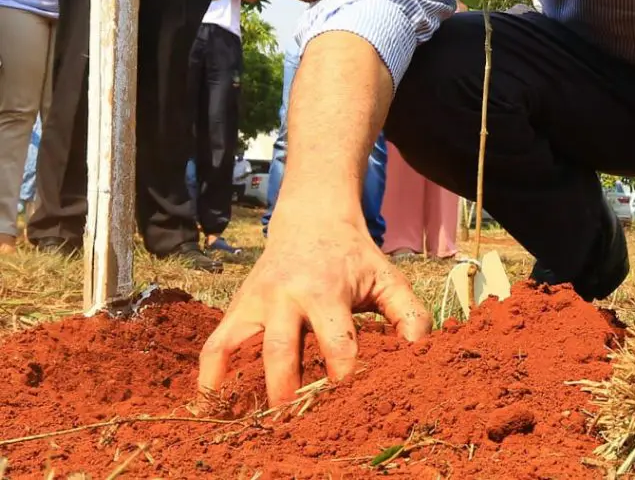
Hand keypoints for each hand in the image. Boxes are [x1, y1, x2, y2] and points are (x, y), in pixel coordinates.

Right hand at [198, 213, 430, 405]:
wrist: (312, 221)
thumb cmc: (353, 258)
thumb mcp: (386, 276)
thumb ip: (407, 312)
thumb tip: (416, 351)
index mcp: (326, 290)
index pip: (336, 339)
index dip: (344, 371)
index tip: (350, 395)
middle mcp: (286, 296)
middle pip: (281, 348)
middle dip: (287, 387)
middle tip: (294, 420)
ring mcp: (255, 302)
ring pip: (237, 347)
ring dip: (242, 385)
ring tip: (251, 422)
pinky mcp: (236, 309)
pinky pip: (214, 345)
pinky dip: (208, 376)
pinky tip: (211, 404)